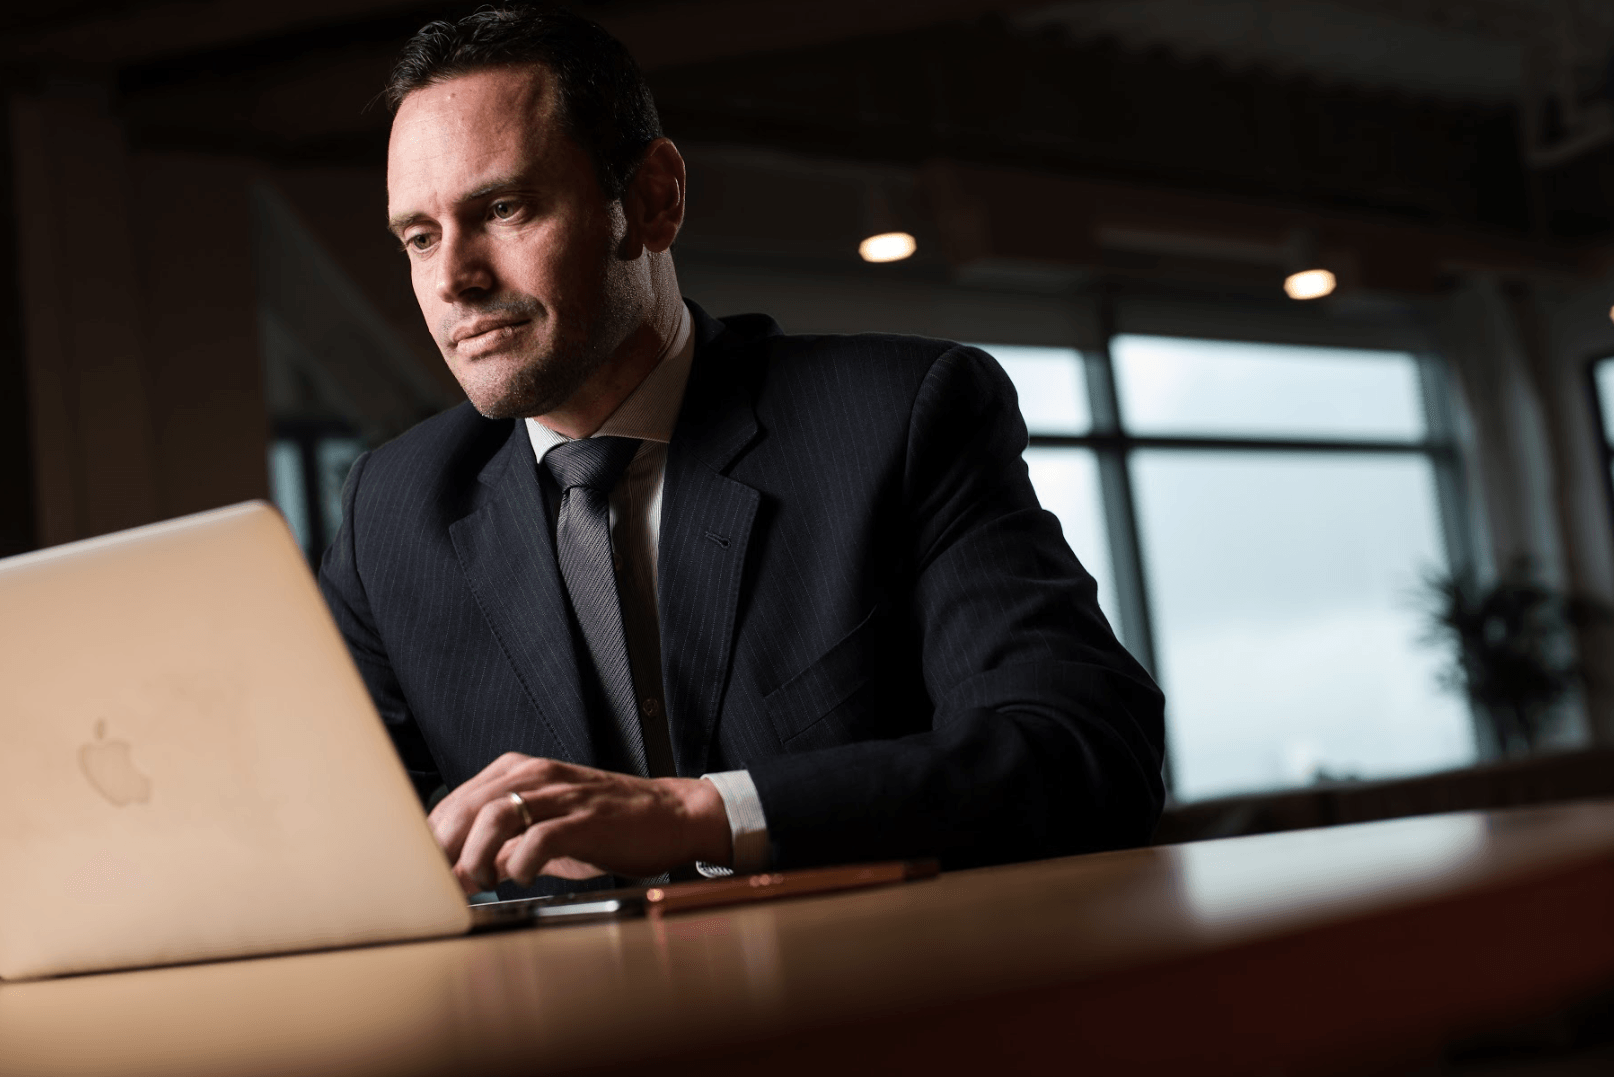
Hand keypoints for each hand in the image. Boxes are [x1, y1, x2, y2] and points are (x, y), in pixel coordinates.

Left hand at [427, 753, 732, 892]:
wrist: (669, 815)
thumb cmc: (607, 823)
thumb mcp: (547, 822)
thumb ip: (504, 838)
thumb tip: (459, 870)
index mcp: (520, 771)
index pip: (457, 801)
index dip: (434, 840)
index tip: (427, 873)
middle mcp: (537, 775)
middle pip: (468, 806)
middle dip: (447, 851)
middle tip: (446, 885)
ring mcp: (562, 795)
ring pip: (497, 816)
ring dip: (478, 856)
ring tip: (480, 882)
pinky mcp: (586, 820)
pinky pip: (540, 838)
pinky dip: (522, 862)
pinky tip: (524, 876)